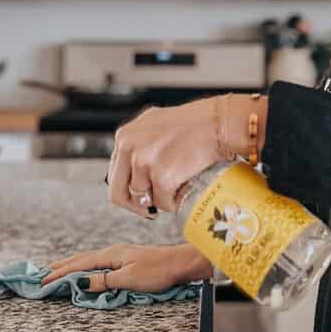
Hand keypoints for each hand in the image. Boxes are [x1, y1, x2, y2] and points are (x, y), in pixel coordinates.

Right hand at [40, 242, 211, 293]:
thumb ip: (103, 281)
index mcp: (109, 255)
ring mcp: (119, 255)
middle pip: (80, 260)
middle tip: (43, 273)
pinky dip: (85, 266)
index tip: (43, 280)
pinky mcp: (126, 260)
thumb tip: (79, 282)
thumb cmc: (157, 271)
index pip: (78, 265)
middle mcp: (111, 252)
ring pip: (88, 260)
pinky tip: (86, 269)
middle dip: (61, 266)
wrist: (180, 263)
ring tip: (58, 269)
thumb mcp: (128, 279)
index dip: (60, 273)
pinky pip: (97, 262)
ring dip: (72, 265)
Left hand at [107, 97, 221, 217]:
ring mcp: (144, 162)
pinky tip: (184, 190)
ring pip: (143, 199)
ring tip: (177, 188)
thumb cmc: (192, 122)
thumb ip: (137, 144)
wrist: (216, 122)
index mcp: (124, 136)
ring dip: (160, 200)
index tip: (142, 196)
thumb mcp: (153, 125)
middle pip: (119, 194)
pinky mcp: (162, 176)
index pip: (114, 175)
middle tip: (151, 209)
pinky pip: (162, 203)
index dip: (129, 190)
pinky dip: (174, 202)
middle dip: (136, 205)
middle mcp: (129, 148)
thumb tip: (132, 170)